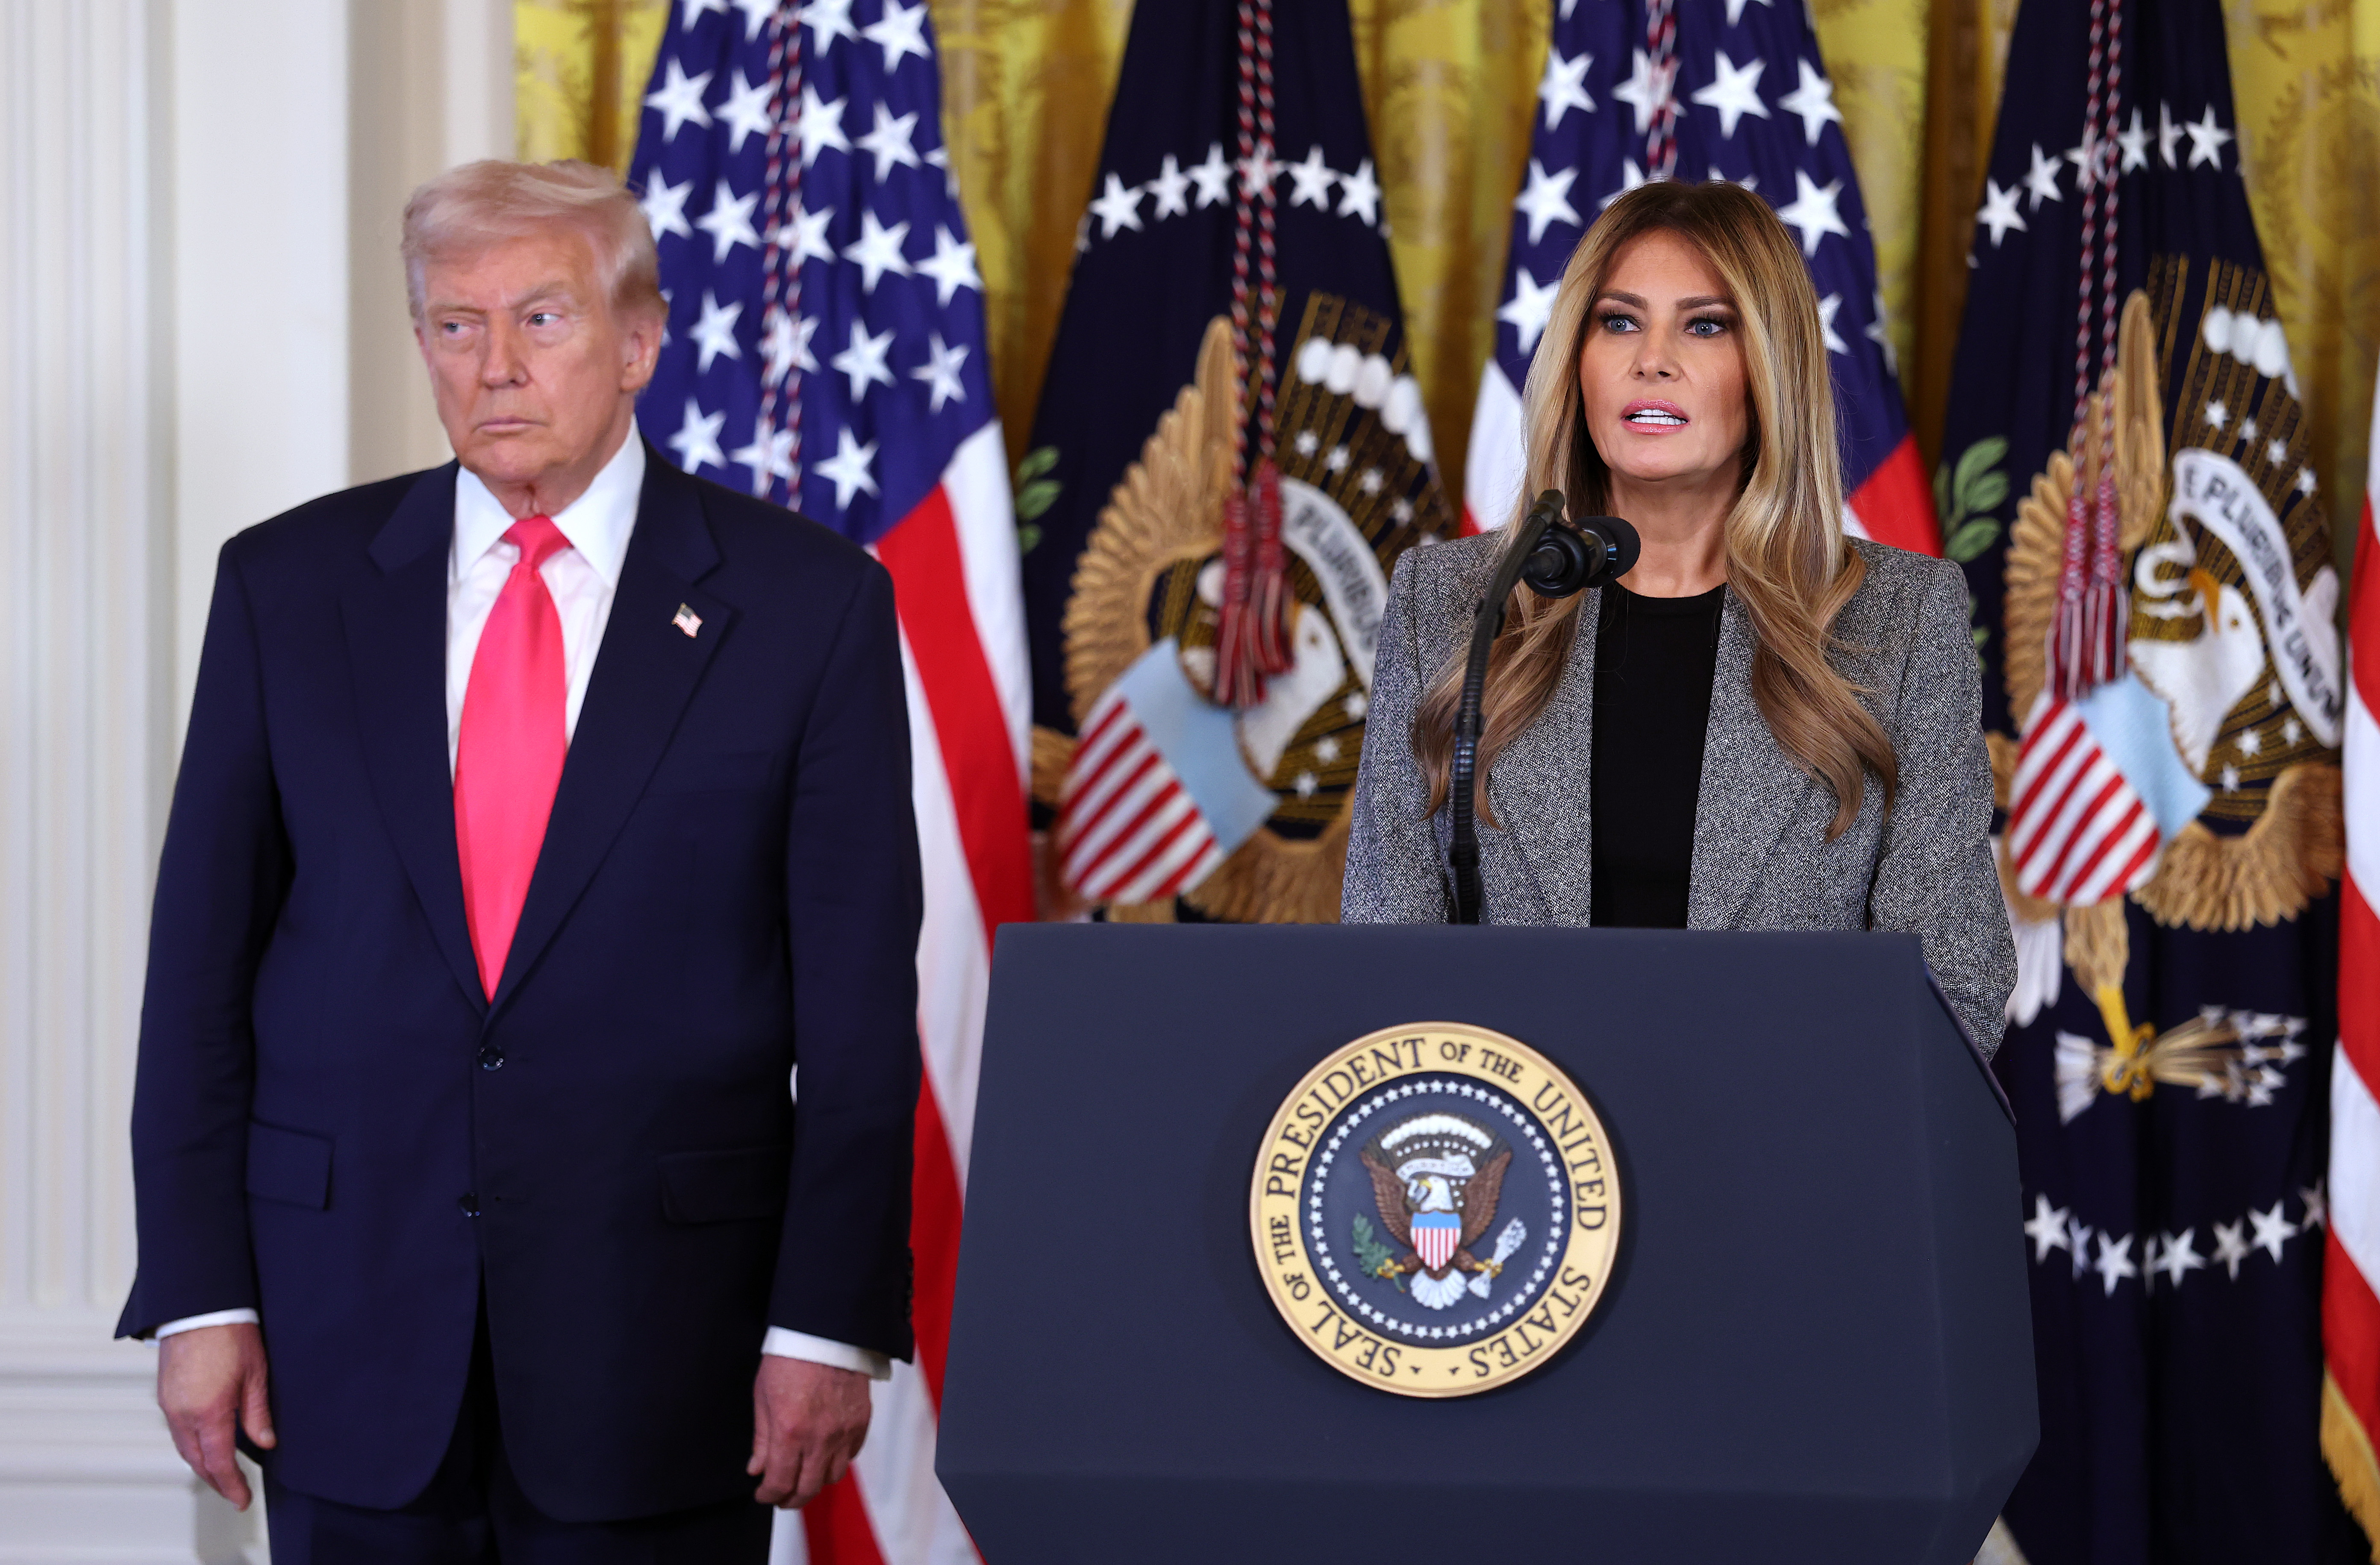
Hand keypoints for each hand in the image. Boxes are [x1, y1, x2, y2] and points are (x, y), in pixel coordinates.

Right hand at [157, 1322, 274, 1509]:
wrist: (199, 1307)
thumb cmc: (231, 1333)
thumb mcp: (256, 1374)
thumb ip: (258, 1413)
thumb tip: (265, 1442)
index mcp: (208, 1411)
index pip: (218, 1461)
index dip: (231, 1484)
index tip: (242, 1499)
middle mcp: (183, 1413)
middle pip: (197, 1460)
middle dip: (216, 1479)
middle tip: (234, 1491)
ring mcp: (170, 1404)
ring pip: (184, 1447)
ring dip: (202, 1464)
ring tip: (222, 1473)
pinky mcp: (165, 1394)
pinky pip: (177, 1430)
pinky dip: (191, 1444)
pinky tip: (205, 1444)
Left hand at [749, 1356, 871, 1508]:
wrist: (825, 1332)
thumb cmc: (790, 1358)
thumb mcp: (763, 1397)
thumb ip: (762, 1438)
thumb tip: (757, 1469)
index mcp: (789, 1432)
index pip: (780, 1483)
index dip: (768, 1496)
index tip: (762, 1494)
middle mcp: (819, 1438)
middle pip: (808, 1489)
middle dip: (790, 1499)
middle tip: (781, 1496)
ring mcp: (844, 1431)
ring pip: (832, 1477)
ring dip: (815, 1482)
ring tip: (803, 1475)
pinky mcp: (861, 1421)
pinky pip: (851, 1455)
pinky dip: (837, 1461)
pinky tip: (824, 1453)